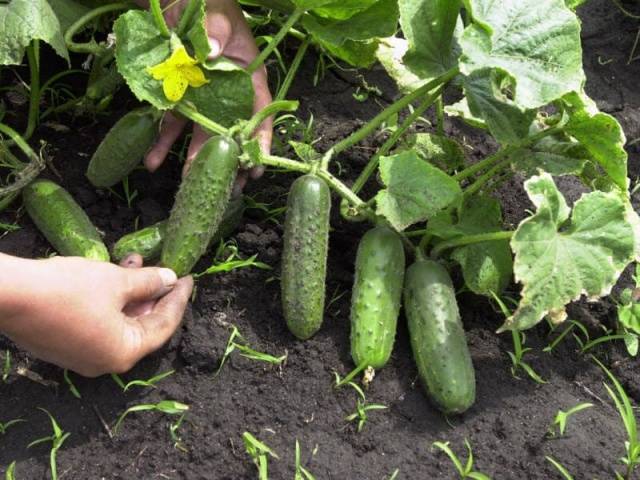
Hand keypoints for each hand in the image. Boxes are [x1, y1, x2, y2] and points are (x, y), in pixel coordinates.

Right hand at [0, 254, 192, 376]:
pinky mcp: (64, 344)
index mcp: (123, 353)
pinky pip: (99, 322)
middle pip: (142, 326)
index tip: (188, 278)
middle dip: (153, 294)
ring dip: (130, 291)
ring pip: (119, 321)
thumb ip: (148, 282)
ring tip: (134, 261)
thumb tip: (169, 279)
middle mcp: (104, 361)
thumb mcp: (116, 281)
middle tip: (164, 270)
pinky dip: (111, 299)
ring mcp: (81, 355)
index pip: (163, 326)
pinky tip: (111, 272)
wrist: (9, 295)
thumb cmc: (70, 289)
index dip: (178, 299)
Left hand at [138, 0, 272, 193]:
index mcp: (248, 77)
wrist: (178, 1)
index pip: (259, 113)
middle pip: (230, 131)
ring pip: (201, 135)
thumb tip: (214, 52)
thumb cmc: (209, 5)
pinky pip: (170, 124)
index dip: (259, 140)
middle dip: (227, 160)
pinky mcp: (178, 98)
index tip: (256, 166)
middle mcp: (227, 94)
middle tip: (226, 187)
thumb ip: (217, 29)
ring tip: (188, 183)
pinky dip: (162, 143)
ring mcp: (202, 99)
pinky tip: (152, 162)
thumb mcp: (217, 14)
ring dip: (194, 160)